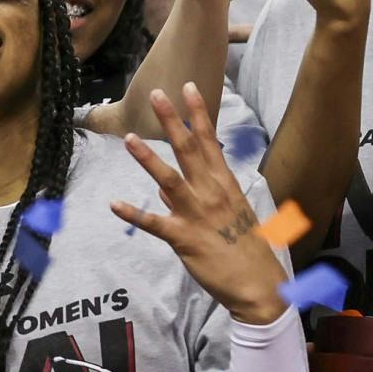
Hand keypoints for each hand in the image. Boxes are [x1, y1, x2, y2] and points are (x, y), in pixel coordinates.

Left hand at [110, 83, 288, 325]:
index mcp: (225, 184)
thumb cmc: (246, 248)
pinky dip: (134, 214)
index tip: (188, 87)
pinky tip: (114, 204)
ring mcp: (197, 214)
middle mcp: (211, 193)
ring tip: (129, 138)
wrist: (258, 284)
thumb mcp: (230, 215)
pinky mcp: (184, 239)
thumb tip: (162, 191)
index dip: (197, 113)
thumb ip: (196, 198)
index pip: (210, 141)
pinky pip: (154, 223)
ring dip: (148, 159)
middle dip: (171, 121)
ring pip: (168, 180)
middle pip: (188, 150)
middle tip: (156, 94)